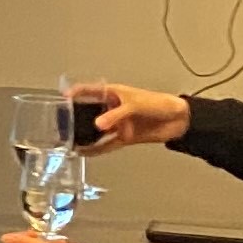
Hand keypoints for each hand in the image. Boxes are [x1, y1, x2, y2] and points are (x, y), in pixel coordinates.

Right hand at [68, 80, 187, 152]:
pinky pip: (106, 144)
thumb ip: (116, 115)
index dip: (77, 92)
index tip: (63, 98)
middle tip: (63, 124)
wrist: (179, 120)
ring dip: (86, 135)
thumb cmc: (160, 104)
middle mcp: (114, 108)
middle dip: (78, 117)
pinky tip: (85, 152)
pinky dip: (96, 149)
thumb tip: (98, 125)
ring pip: (97, 130)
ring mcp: (118, 123)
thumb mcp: (136, 105)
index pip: (91, 90)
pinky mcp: (124, 137)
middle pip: (91, 112)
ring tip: (70, 140)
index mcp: (115, 94)